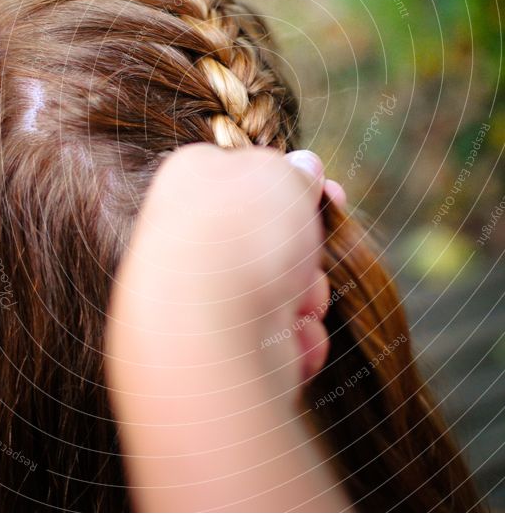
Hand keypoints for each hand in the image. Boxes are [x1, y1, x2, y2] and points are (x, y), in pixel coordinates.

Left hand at [105, 144, 350, 511]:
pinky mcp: (219, 350)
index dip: (297, 184)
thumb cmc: (240, 236)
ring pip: (283, 289)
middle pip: (273, 238)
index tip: (328, 193)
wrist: (205, 331)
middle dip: (307, 250)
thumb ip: (294, 171)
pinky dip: (292, 340)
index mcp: (191, 180)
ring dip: (305, 296)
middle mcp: (189, 237)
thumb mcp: (280, 175)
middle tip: (309, 251)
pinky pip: (278, 339)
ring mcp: (201, 297)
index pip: (251, 173)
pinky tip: (285, 340)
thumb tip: (303, 167)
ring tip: (293, 301)